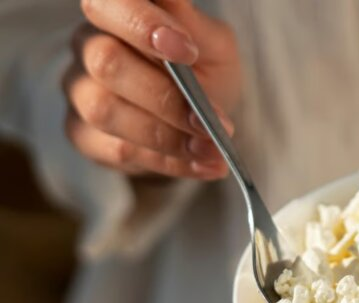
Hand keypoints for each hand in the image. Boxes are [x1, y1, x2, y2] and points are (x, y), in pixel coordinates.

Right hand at [63, 0, 241, 178]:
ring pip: (107, 112)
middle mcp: (88, 46)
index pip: (108, 3)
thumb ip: (194, 28)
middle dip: (166, 97)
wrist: (198, 120)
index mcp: (117, 14)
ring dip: (168, 137)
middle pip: (107, 63)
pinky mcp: (83, 135)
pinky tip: (202, 164)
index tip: (187, 51)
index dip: (141, 24)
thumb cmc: (203, 72)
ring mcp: (80, 91)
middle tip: (211, 120)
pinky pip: (118, 151)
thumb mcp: (213, 46)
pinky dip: (169, 162)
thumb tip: (175, 3)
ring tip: (213, 149)